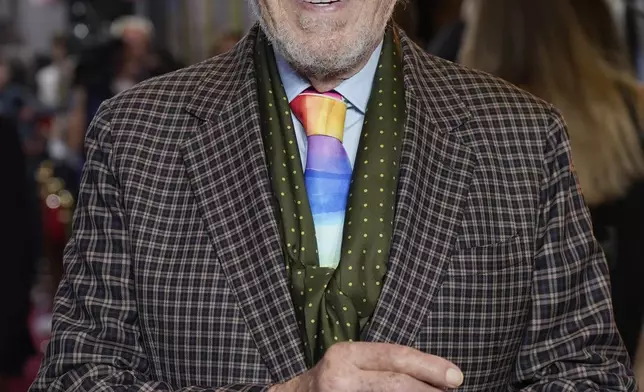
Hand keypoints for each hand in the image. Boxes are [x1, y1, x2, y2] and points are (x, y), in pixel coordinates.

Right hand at [270, 342, 463, 390]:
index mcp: (346, 356)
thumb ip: (383, 366)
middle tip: (453, 390)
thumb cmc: (330, 382)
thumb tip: (433, 377)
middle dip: (429, 387)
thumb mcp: (352, 364)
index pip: (395, 356)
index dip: (429, 365)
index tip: (455, 376)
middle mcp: (340, 376)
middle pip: (395, 381)